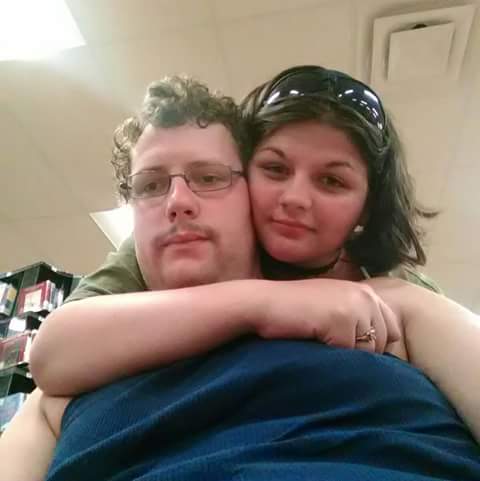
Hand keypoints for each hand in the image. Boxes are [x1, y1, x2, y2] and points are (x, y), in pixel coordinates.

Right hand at [254, 279, 400, 353]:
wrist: (265, 303)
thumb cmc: (296, 310)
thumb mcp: (333, 307)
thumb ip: (358, 319)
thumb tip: (381, 349)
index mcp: (366, 292)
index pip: (392, 328)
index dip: (376, 345)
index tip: (351, 349)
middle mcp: (365, 296)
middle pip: (383, 342)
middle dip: (362, 352)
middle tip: (331, 346)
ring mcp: (354, 306)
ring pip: (368, 351)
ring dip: (347, 355)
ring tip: (322, 342)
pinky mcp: (342, 319)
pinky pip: (350, 354)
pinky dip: (333, 355)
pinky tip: (315, 341)